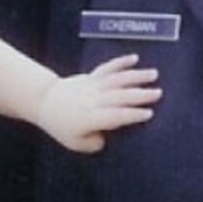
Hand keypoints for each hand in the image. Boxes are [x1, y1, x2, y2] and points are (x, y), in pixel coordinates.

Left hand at [34, 54, 160, 152]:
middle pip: (119, 96)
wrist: (44, 102)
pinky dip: (121, 62)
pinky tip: (135, 58)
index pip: (115, 116)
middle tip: (158, 93)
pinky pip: (107, 68)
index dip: (132, 115)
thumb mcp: (76, 144)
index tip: (149, 114)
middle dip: (140, 94)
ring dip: (136, 76)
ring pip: (116, 79)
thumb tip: (107, 138)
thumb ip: (94, 143)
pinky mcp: (91, 76)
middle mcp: (92, 100)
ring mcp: (92, 86)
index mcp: (90, 118)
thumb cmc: (61, 126)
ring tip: (154, 74)